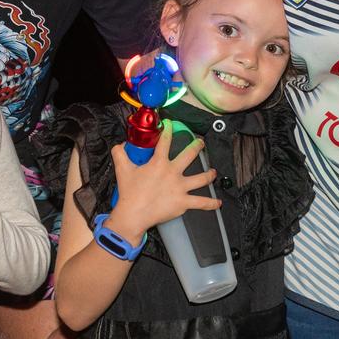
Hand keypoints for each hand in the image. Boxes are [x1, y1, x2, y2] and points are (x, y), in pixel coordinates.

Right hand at [109, 120, 219, 240]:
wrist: (133, 214)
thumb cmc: (129, 192)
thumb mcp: (122, 169)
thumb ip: (120, 154)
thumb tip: (119, 145)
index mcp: (159, 162)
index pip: (165, 140)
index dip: (168, 129)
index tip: (170, 124)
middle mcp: (173, 172)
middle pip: (189, 155)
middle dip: (197, 146)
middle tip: (200, 142)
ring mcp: (180, 188)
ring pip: (201, 178)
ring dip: (209, 174)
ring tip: (213, 172)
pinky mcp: (184, 202)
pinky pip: (201, 203)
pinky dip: (211, 203)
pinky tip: (218, 203)